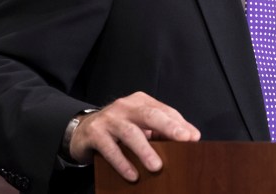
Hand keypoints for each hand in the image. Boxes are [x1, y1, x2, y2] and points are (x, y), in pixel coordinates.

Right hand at [69, 91, 200, 180]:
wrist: (82, 130)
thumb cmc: (118, 129)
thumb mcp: (139, 125)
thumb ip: (160, 130)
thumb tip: (189, 138)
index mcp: (140, 101)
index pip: (164, 110)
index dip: (180, 123)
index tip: (194, 137)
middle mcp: (125, 106)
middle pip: (149, 115)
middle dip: (169, 127)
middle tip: (184, 140)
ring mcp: (109, 119)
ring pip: (130, 133)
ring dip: (145, 150)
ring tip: (157, 166)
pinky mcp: (95, 133)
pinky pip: (110, 149)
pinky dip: (122, 163)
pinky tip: (133, 175)